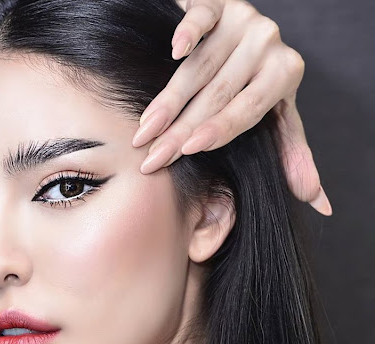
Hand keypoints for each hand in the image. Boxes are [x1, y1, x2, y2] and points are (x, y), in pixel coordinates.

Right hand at [132, 0, 331, 215]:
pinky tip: (174, 51)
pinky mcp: (219, 3)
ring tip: (144, 132)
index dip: (216, 130)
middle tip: (153, 157)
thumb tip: (319, 204)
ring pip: (199, 67)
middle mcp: (268, 43)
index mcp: (285, 73)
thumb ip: (294, 156)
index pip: (247, 109)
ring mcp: (243, 20)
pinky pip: (202, 15)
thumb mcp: (280, 119)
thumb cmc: (260, 85)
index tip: (187, 149)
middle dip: (179, 129)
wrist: (248, 37)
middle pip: (216, 94)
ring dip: (167, 102)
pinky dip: (188, 31)